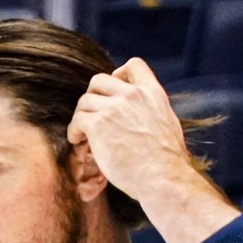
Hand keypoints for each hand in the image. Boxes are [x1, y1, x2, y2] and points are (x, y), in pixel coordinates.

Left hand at [66, 57, 235, 242]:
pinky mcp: (98, 125)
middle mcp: (133, 95)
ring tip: (83, 134)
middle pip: (99, 80)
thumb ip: (151, 111)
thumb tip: (142, 114)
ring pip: (85, 101)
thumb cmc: (167, 162)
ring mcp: (114, 108)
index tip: (111, 90)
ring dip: (81, 116)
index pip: (134, 65)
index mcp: (153, 94)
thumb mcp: (167, 124)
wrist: (163, 177)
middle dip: (92, 97)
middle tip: (92, 115)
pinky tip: (78, 142)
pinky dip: (74, 131)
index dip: (118, 74)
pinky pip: (77, 120)